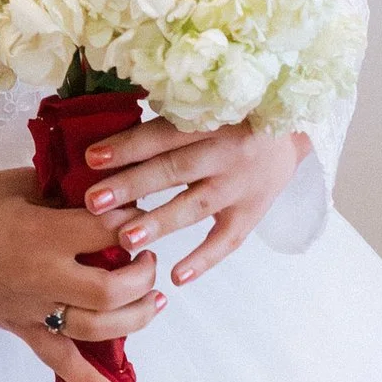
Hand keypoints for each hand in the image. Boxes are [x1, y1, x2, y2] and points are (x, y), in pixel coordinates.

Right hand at [0, 166, 166, 381]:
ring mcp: (31, 310)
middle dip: (143, 273)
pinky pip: (60, 364)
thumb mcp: (19, 183)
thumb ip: (65, 191)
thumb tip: (108, 195)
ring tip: (152, 299)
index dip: (133, 222)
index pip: (110, 232)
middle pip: (114, 288)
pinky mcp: (20, 329)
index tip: (135, 214)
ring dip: (136, 316)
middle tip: (146, 256)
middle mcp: (41, 278)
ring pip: (98, 329)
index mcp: (41, 235)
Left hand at [79, 119, 306, 284]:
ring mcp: (242, 186)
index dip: (128, 146)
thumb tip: (108, 121)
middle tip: (94, 202)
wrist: (290, 132)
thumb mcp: (207, 103)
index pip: (164, 134)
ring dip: (160, 223)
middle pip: (174, 170)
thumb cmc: (232, 114)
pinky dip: (204, 260)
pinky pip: (228, 240)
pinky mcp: (252, 213)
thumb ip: (168, 116)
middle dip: (132, 186)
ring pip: (196, 206)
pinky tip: (177, 278)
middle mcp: (228, 152)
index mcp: (213, 117)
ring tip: (126, 239)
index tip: (91, 159)